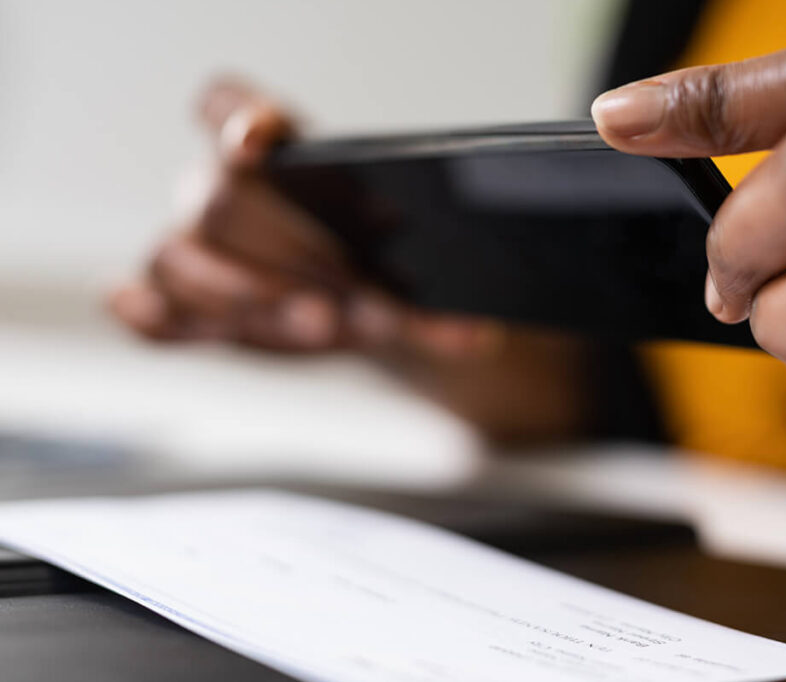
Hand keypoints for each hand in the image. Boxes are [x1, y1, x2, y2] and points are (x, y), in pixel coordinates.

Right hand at [110, 78, 588, 441]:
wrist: (381, 309)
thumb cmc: (394, 260)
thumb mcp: (423, 248)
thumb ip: (441, 259)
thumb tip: (489, 305)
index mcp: (278, 149)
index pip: (224, 103)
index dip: (235, 116)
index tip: (263, 141)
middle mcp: (227, 191)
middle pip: (216, 198)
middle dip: (284, 253)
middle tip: (340, 298)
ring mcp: (205, 254)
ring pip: (179, 256)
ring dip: (248, 297)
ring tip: (316, 325)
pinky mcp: (197, 312)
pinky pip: (147, 310)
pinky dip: (149, 316)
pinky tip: (154, 315)